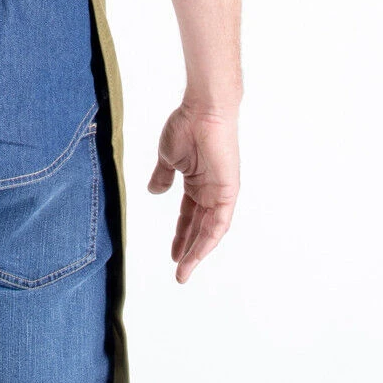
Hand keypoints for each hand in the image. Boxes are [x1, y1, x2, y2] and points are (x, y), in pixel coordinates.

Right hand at [147, 103, 239, 283]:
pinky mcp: (228, 191)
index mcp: (197, 183)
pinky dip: (208, 240)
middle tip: (180, 271)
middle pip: (200, 228)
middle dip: (189, 250)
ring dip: (198, 252)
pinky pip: (219, 222)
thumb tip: (154, 191)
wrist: (202, 111)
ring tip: (184, 271)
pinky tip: (196, 254)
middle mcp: (212, 191)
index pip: (189, 216)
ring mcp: (221, 192)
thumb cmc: (186, 127)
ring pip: (210, 230)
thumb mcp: (168, 158)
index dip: (180, 235)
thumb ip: (163, 177)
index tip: (171, 254)